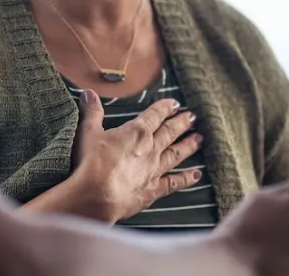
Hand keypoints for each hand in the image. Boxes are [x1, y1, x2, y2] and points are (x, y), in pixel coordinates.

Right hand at [69, 90, 202, 222]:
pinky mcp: (153, 190)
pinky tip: (197, 175)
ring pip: (176, 154)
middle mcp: (150, 149)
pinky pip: (174, 182)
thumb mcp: (88, 133)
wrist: (97, 195)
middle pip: (170, 133)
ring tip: (199, 139)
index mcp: (136, 132)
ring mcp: (154, 170)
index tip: (175, 103)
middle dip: (182, 123)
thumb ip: (92, 112)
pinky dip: (187, 179)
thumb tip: (88, 93)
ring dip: (188, 146)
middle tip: (193, 117)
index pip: (154, 115)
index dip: (165, 108)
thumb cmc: (91, 163)